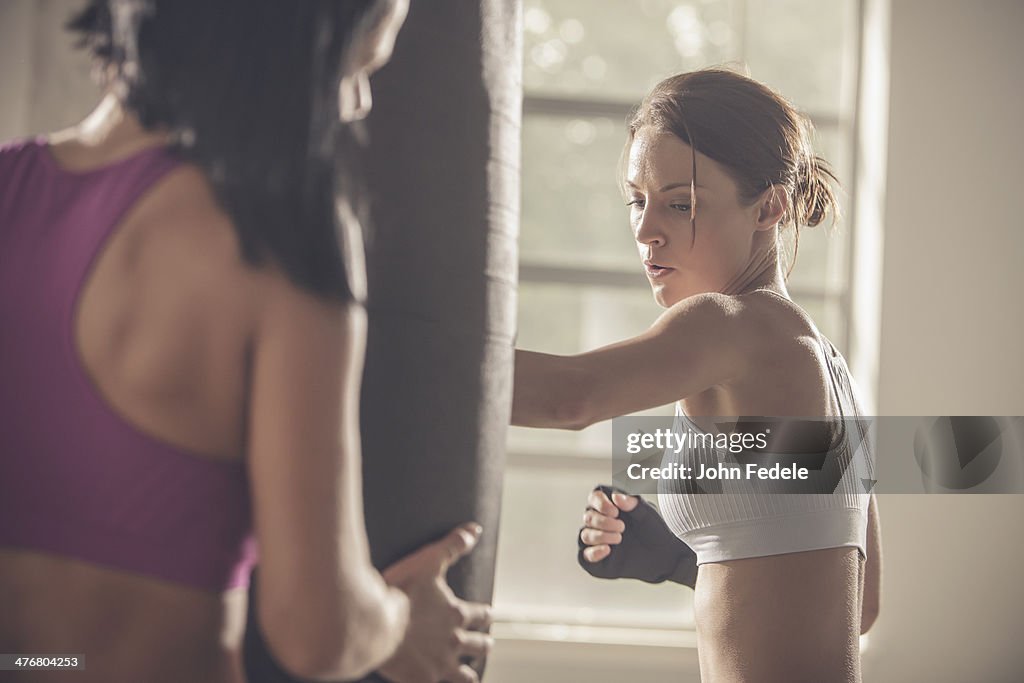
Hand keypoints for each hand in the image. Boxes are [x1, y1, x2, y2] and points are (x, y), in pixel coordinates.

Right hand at [378, 523, 492, 682]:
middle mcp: (454, 642)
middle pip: (480, 646)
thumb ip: (452, 546)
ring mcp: (439, 664)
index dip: (486, 614)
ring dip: (469, 673)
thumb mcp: (428, 561)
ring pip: (465, 675)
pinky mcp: (422, 680)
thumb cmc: (399, 592)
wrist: (373, 626)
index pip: (482, 615)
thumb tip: (475, 530)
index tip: (489, 615)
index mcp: (457, 614)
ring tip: (471, 676)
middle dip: (484, 643)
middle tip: (486, 644)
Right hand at [577, 484, 696, 587]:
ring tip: (619, 538)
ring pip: (585, 535)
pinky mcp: (596, 560)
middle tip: (622, 527)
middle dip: (603, 522)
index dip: (599, 503)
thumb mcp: (647, 514)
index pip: (594, 497)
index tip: (615, 511)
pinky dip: (593, 552)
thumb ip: (632, 503)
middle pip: (588, 517)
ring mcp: (597, 542)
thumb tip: (616, 496)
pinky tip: (607, 550)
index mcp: (609, 506)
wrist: (664, 556)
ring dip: (600, 536)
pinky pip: (584, 556)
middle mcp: (599, 522)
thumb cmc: (654, 531)